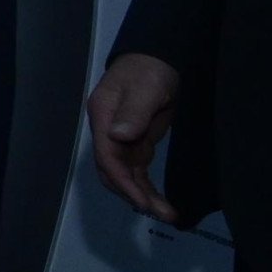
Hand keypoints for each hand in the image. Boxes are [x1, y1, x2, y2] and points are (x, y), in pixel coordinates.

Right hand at [86, 53, 184, 223]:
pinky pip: (137, 171)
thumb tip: (117, 137)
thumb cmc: (150, 69)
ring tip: (167, 213)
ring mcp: (121, 139)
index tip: (142, 201)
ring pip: (127, 175)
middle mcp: (107, 133)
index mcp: (104, 117)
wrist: (158, 57)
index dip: (122, 181)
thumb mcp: (146, 87)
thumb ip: (133, 112)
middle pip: (113, 171)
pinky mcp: (136, 143)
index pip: (106, 156)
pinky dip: (146, 187)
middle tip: (162, 212)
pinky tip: (160, 201)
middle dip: (135, 195)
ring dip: (144, 195)